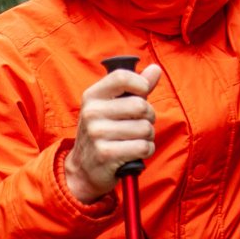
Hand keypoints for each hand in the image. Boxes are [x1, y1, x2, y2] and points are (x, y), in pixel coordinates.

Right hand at [65, 63, 163, 201]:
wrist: (83, 169)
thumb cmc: (104, 132)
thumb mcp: (113, 107)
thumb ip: (136, 88)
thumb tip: (156, 69)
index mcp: (93, 96)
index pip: (121, 77)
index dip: (140, 84)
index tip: (143, 94)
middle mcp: (91, 112)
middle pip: (140, 106)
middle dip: (149, 117)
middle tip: (140, 125)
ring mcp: (97, 134)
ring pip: (145, 128)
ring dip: (148, 137)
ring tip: (136, 140)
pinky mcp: (106, 154)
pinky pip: (143, 147)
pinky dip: (146, 151)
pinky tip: (135, 152)